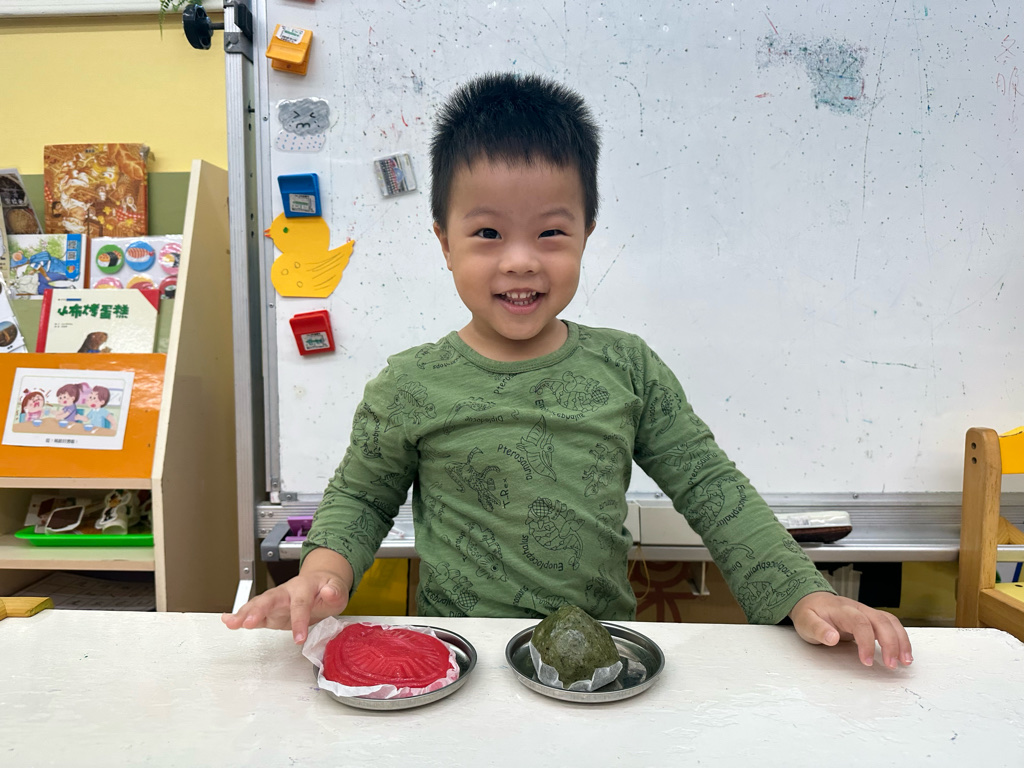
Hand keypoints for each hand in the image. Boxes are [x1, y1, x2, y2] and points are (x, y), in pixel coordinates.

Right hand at [221, 549, 353, 643]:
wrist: (321, 583)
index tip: (299, 639)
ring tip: (231, 623)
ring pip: (258, 604)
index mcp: (303, 587)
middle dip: (258, 610)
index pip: (300, 604)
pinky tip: (227, 621)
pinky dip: (240, 617)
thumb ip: (335, 591)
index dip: (299, 621)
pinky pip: (254, 613)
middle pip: (270, 599)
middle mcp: (286, 592)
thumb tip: (330, 591)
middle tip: (247, 623)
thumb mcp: (338, 589)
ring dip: (244, 614)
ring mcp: (275, 601)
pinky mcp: (270, 611)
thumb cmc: (328, 588)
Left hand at [788, 592, 912, 668]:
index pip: (860, 623)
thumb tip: (832, 638)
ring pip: (890, 622)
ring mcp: (866, 612)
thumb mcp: (805, 621)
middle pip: (881, 621)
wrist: (810, 600)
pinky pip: (890, 625)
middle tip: (892, 664)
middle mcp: (857, 608)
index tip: (868, 661)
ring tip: (905, 661)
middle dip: (891, 643)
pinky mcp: (870, 618)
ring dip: (901, 640)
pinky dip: (900, 638)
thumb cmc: (809, 613)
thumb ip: (817, 630)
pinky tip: (903, 653)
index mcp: (841, 610)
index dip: (867, 642)